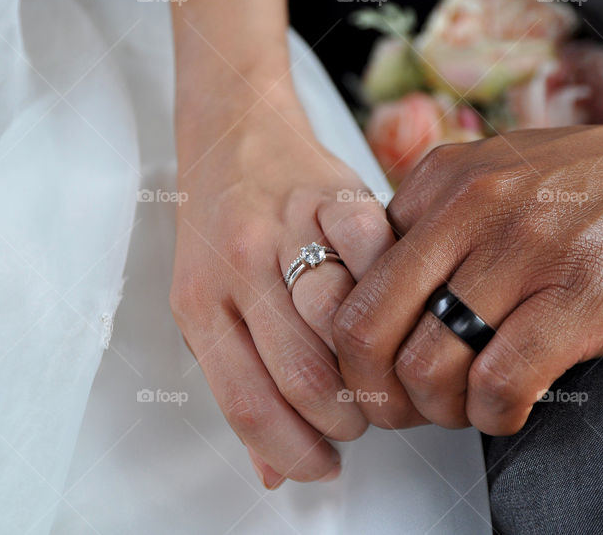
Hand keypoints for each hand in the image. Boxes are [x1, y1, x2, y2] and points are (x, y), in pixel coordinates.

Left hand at [170, 84, 394, 485]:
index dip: (294, 452)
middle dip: (344, 420)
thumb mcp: (206, 302)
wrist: (233, 131)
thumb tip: (273, 470)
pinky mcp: (336, 193)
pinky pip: (377, 255)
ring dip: (375, 367)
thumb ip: (238, 380)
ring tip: (382, 375)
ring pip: (343, 321)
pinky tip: (402, 309)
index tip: (321, 466)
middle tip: (359, 422)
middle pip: (302, 374)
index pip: (247, 403)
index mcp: (200, 302)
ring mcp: (289, 227)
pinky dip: (399, 292)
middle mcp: (238, 266)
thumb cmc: (221, 225)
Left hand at [332, 78, 602, 433]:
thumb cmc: (593, 181)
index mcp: (439, 178)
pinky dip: (492, 416)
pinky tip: (509, 408)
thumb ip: (432, 220)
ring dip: (437, 410)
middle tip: (401, 409)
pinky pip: (500, 384)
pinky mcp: (582, 297)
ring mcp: (526, 250)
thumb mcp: (494, 171)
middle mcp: (471, 207)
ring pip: (426, 366)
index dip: (352, 344)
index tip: (376, 370)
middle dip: (374, 391)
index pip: (352, 280)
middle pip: (366, 328)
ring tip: (465, 406)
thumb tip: (378, 296)